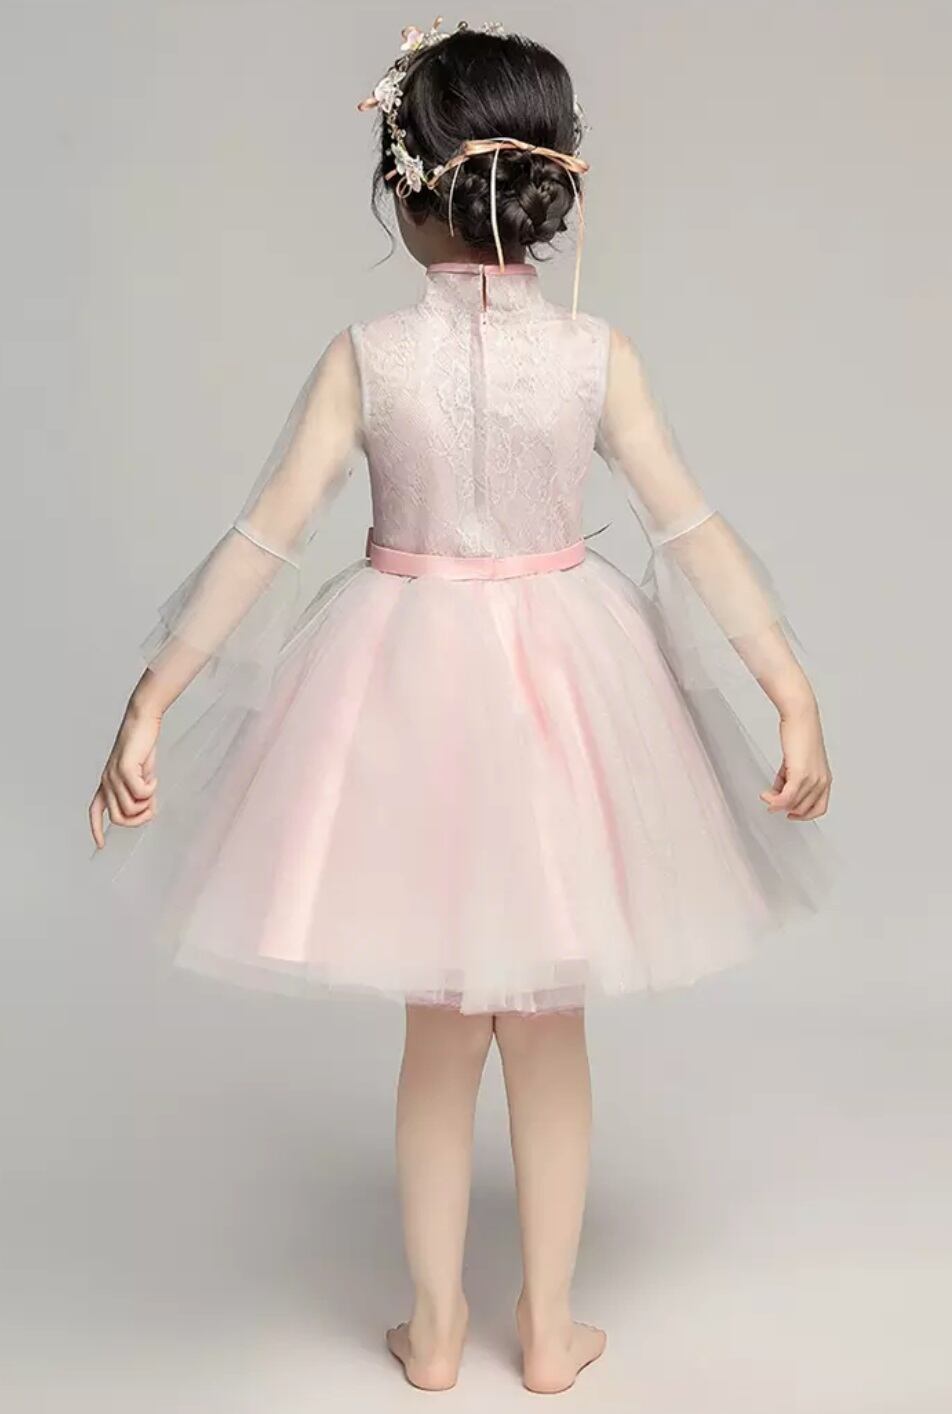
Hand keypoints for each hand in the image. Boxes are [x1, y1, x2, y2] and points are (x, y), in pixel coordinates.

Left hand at [88, 705, 160, 847]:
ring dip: (147, 803)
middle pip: (120, 818)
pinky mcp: (125, 769)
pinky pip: (140, 793)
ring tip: (153, 787)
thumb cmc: (142, 747)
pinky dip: (151, 790)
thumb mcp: (140, 775)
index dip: (96, 829)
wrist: (142, 721)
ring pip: (130, 809)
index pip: (95, 811)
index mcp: (106, 783)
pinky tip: (153, 778)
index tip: (101, 845)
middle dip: (138, 819)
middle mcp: (106, 782)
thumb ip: (139, 793)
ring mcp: (114, 776)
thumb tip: (146, 810)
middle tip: (151, 806)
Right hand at [760, 704, 831, 820]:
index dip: (803, 815)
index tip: (789, 812)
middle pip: (802, 809)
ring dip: (776, 803)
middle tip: (771, 798)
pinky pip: (786, 798)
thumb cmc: (800, 733)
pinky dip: (775, 801)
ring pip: (793, 805)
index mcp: (825, 779)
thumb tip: (779, 792)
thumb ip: (791, 778)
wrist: (801, 717)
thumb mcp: (798, 761)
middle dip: (785, 806)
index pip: (818, 808)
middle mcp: (822, 782)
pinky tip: (766, 796)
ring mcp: (812, 780)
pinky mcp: (800, 775)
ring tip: (767, 794)